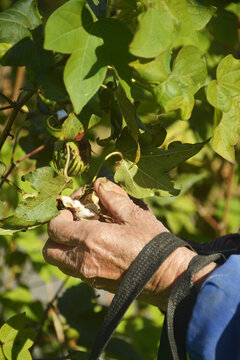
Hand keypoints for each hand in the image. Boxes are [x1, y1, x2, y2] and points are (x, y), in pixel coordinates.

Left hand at [43, 178, 216, 309]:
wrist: (168, 276)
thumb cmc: (152, 244)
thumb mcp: (134, 214)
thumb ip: (112, 197)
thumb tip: (98, 184)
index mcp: (90, 239)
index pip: (54, 228)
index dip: (58, 216)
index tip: (73, 209)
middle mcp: (83, 260)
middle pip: (49, 250)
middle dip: (55, 235)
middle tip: (73, 223)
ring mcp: (89, 276)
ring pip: (59, 263)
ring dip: (64, 248)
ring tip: (84, 235)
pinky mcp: (96, 285)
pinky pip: (74, 272)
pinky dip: (75, 259)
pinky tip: (96, 248)